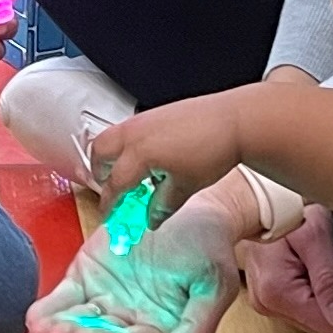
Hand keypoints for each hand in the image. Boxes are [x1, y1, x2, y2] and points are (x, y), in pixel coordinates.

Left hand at [26, 180, 251, 332]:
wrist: (196, 209)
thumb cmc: (210, 250)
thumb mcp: (214, 286)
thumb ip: (195, 328)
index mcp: (160, 329)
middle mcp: (130, 320)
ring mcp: (107, 299)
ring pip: (79, 319)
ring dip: (58, 325)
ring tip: (40, 327)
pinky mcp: (89, 276)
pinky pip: (66, 296)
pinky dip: (50, 306)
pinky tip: (35, 315)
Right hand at [88, 91, 251, 226]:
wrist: (232, 120)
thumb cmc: (211, 149)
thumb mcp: (186, 186)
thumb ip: (163, 205)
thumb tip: (151, 219)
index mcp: (139, 154)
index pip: (114, 184)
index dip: (110, 203)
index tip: (110, 214)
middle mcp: (135, 133)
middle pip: (99, 152)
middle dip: (100, 172)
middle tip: (111, 189)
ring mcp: (143, 119)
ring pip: (111, 136)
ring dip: (112, 156)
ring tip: (131, 173)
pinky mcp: (153, 113)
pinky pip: (128, 129)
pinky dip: (127, 144)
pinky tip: (149, 158)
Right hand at [236, 205, 332, 332]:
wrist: (257, 194)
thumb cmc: (283, 204)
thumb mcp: (314, 234)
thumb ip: (329, 277)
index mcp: (277, 291)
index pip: (331, 328)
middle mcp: (268, 303)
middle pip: (324, 329)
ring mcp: (267, 301)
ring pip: (316, 323)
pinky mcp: (271, 296)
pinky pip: (307, 311)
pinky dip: (329, 309)